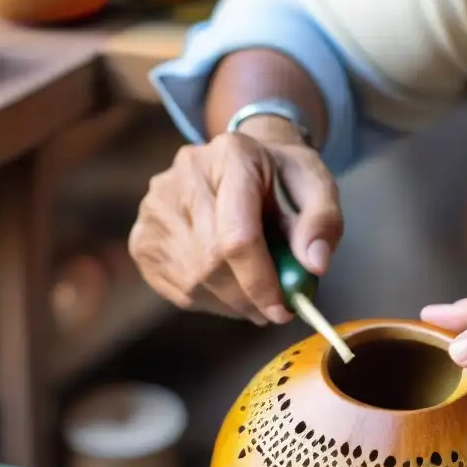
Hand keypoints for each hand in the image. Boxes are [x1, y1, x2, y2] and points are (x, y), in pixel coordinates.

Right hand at [129, 124, 342, 325]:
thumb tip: (315, 265)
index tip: (283, 310)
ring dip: (230, 303)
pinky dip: (208, 300)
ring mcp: (155, 206)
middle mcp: (184, 175)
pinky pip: (176, 287)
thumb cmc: (284, 177)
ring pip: (192, 280)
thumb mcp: (318, 186)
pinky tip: (229, 287)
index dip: (260, 282)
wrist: (245, 160)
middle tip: (274, 310)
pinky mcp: (143, 235)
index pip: (237, 235)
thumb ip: (323, 222)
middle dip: (248, 298)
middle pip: (211, 262)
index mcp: (231, 156)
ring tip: (256, 295)